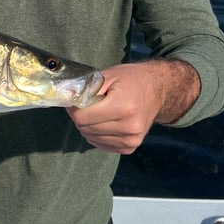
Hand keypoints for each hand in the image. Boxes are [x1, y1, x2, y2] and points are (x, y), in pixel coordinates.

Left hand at [67, 60, 199, 154]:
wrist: (159, 90)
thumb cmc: (132, 80)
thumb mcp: (109, 76)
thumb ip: (85, 87)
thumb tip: (64, 96)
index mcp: (124, 107)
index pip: (82, 117)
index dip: (75, 108)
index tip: (78, 100)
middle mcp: (129, 127)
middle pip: (85, 128)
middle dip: (81, 116)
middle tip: (88, 104)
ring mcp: (131, 140)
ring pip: (90, 138)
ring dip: (89, 125)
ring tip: (100, 111)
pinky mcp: (130, 147)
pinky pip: (100, 144)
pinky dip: (97, 134)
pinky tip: (107, 122)